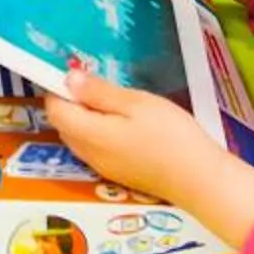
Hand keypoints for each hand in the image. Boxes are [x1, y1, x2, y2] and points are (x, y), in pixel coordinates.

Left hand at [41, 68, 238, 214]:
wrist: (199, 180)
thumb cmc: (170, 136)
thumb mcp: (136, 103)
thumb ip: (99, 92)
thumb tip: (69, 79)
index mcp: (89, 134)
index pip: (55, 110)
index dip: (59, 88)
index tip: (78, 73)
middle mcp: (89, 154)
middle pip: (63, 125)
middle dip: (70, 102)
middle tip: (96, 83)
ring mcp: (103, 167)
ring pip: (78, 138)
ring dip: (84, 118)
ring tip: (113, 101)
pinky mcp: (118, 174)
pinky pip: (94, 149)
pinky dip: (97, 132)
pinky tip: (123, 123)